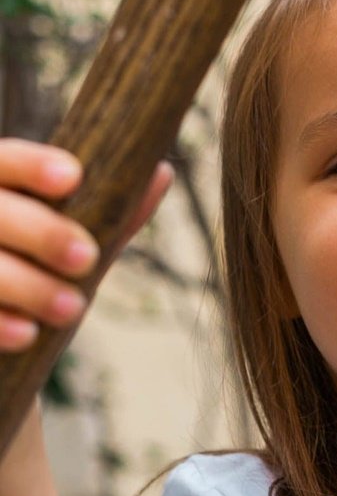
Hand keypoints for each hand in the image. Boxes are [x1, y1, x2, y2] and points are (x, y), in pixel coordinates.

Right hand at [0, 138, 172, 351]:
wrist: (2, 322)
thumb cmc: (38, 266)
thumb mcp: (72, 238)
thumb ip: (110, 213)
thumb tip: (161, 173)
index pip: (3, 161)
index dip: (33, 165)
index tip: (73, 176)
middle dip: (43, 233)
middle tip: (87, 258)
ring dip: (29, 286)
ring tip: (73, 308)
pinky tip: (28, 334)